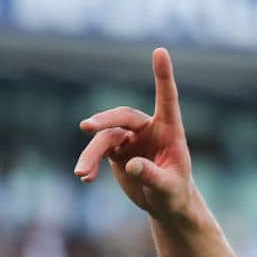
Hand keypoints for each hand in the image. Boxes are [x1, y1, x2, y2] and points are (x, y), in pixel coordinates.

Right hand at [74, 48, 195, 220]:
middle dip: (105, 121)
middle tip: (87, 127)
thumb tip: (131, 165)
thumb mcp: (168, 188)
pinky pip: (98, 151)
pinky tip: (85, 177)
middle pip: (124, 117)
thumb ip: (152, 176)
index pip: (166, 99)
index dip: (163, 76)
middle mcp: (148, 130)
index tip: (160, 51)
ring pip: (105, 138)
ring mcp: (130, 138)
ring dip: (91, 154)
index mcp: (170, 131)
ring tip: (81, 172)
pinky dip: (90, 163)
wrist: (165, 205)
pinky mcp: (116, 151)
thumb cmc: (175, 194)